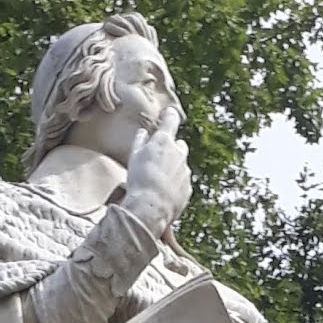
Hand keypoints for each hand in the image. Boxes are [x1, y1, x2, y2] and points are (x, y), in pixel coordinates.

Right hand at [123, 104, 190, 235]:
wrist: (150, 208)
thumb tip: (143, 133)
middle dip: (172, 149)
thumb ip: (140, 141)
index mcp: (164, 141)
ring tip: (158, 182)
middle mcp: (179, 153)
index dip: (170, 116)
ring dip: (173, 169)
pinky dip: (175, 185)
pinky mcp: (188, 188)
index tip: (169, 114)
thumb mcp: (134, 156)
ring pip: (181, 165)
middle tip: (159, 159)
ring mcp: (186, 171)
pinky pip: (183, 183)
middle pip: (179, 145)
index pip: (171, 119)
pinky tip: (163, 194)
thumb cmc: (139, 180)